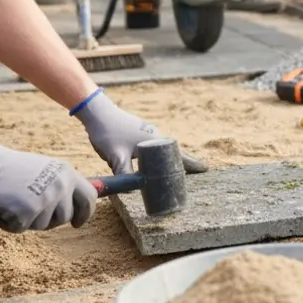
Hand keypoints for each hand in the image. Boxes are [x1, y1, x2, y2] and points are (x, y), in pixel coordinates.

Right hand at [0, 132, 96, 232]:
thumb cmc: (10, 167)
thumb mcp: (45, 169)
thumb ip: (60, 184)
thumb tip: (71, 205)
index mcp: (67, 173)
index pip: (89, 198)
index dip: (85, 213)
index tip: (77, 223)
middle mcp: (61, 186)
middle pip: (65, 217)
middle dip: (50, 220)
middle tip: (32, 214)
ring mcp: (46, 199)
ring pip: (43, 225)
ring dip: (27, 221)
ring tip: (13, 203)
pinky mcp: (27, 212)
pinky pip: (20, 228)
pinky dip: (8, 223)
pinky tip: (1, 208)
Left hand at [72, 89, 207, 175]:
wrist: (97, 112)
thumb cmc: (109, 132)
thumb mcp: (117, 156)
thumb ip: (125, 173)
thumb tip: (133, 190)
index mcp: (155, 140)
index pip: (179, 154)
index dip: (192, 163)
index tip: (205, 170)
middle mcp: (155, 135)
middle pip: (175, 151)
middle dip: (185, 161)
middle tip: (195, 172)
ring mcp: (147, 132)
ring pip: (165, 148)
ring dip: (172, 157)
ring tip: (178, 168)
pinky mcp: (139, 132)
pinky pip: (156, 145)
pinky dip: (161, 153)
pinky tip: (155, 160)